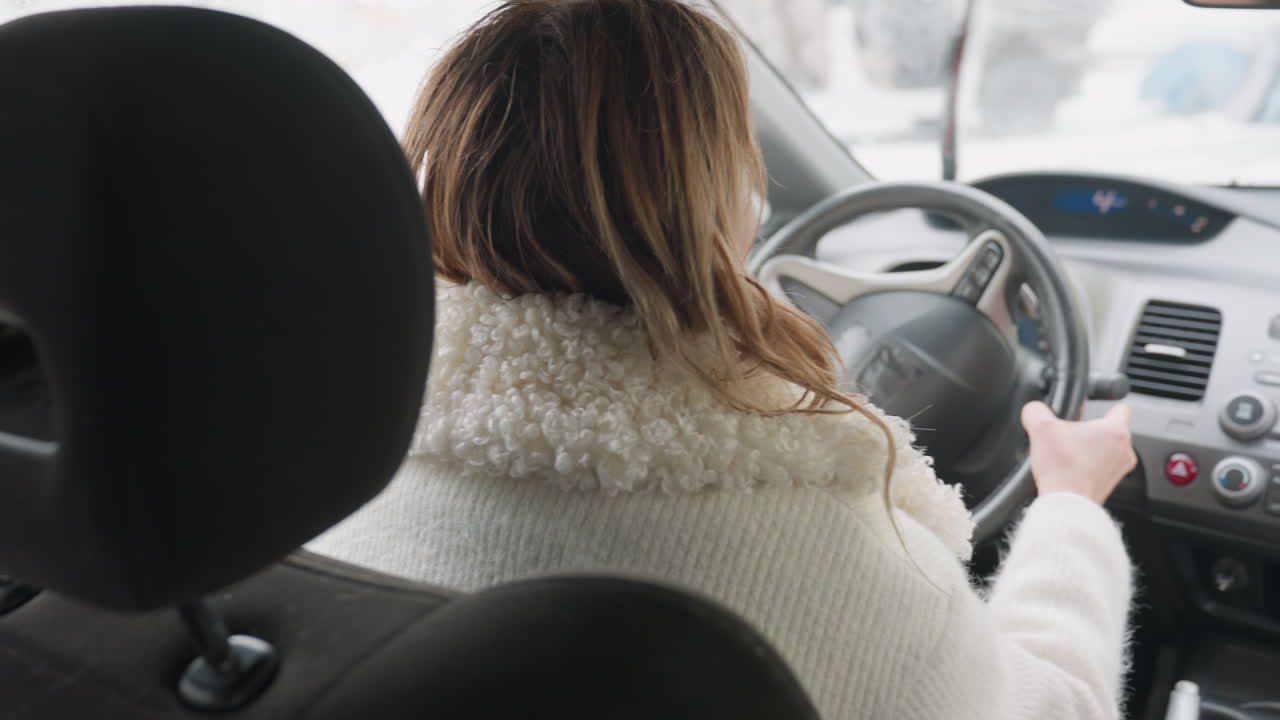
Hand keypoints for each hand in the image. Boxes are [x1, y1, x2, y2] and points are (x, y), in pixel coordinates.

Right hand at [1020, 401, 1137, 504]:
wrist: (1066, 504)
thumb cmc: (1062, 468)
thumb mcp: (1041, 428)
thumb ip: (1036, 411)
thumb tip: (1033, 409)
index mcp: (1115, 430)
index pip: (1121, 408)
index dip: (1105, 406)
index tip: (1092, 412)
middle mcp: (1124, 450)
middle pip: (1109, 431)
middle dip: (1090, 432)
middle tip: (1069, 436)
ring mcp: (1119, 470)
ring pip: (1106, 451)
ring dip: (1090, 451)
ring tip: (1068, 455)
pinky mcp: (1109, 486)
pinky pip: (1101, 470)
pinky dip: (1088, 468)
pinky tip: (1069, 470)